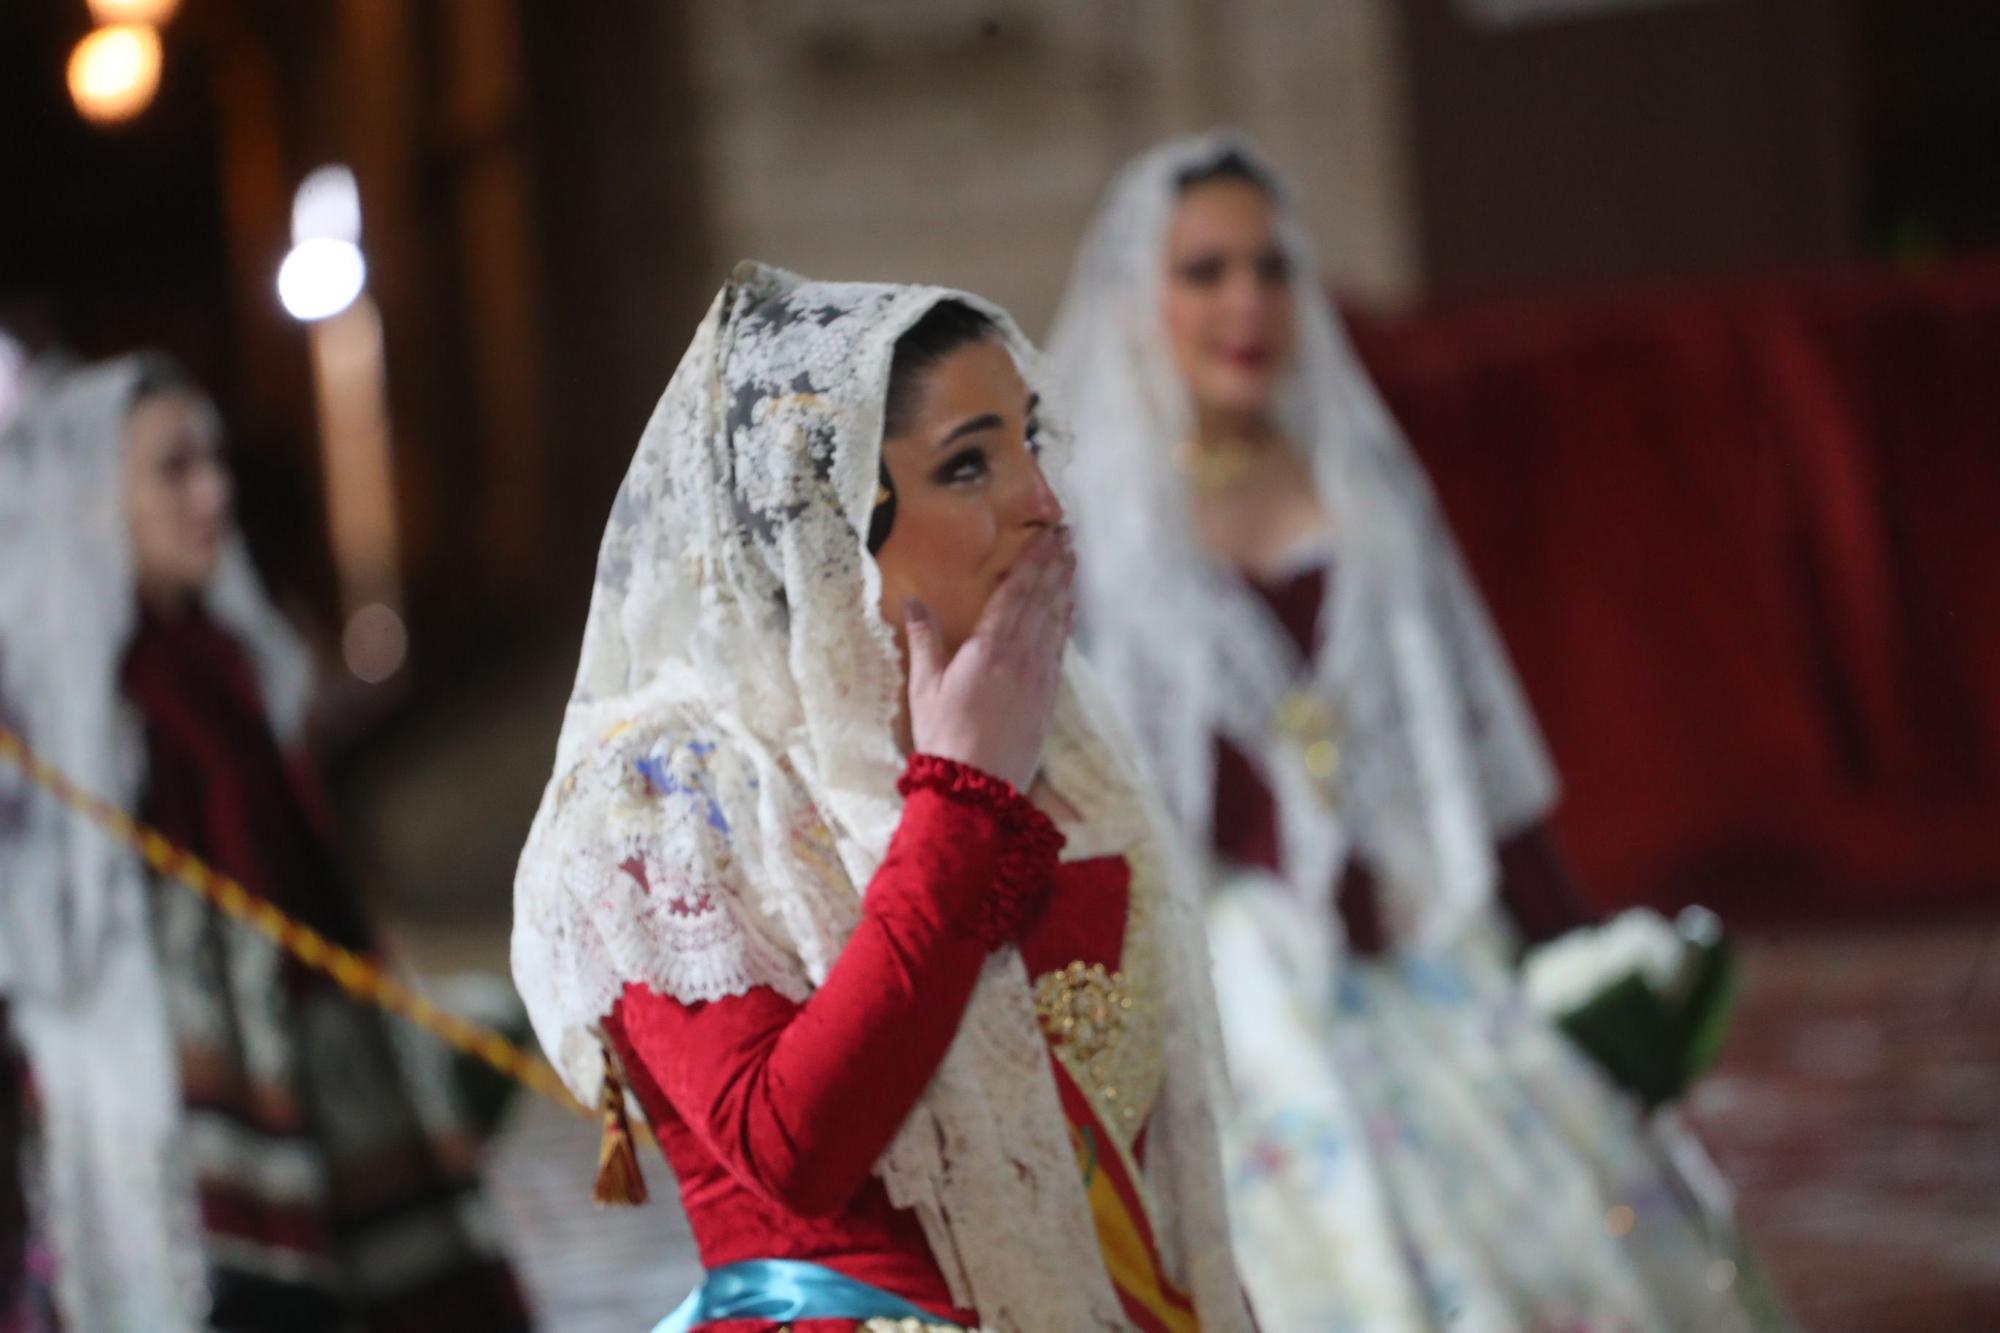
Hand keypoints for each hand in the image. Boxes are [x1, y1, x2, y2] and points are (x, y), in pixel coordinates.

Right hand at [905, 527, 1074, 791]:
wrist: (978, 786)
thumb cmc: (945, 737)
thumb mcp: (925, 687)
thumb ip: (924, 640)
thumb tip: (913, 601)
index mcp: (988, 647)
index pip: (1015, 592)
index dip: (1031, 561)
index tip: (1045, 535)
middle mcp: (1020, 655)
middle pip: (1041, 599)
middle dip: (1053, 565)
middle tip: (1066, 536)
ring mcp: (1039, 675)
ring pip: (1055, 620)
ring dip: (1064, 587)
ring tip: (1071, 561)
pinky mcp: (1048, 696)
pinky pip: (1059, 648)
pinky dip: (1065, 622)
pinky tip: (1068, 609)